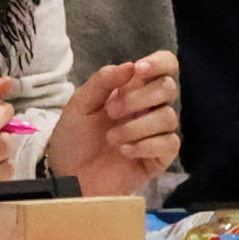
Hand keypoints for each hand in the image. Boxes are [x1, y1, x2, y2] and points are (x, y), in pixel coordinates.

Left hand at [48, 50, 182, 195]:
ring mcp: (156, 133)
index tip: (140, 70)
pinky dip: (146, 145)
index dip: (159, 62)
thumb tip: (131, 66)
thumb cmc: (74, 139)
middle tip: (111, 111)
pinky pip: (170, 144)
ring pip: (169, 117)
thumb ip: (103, 81)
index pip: (164, 66)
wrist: (68, 176)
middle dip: (139, 97)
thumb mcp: (80, 104)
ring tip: (111, 139)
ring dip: (136, 126)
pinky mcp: (159, 158)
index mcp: (132, 90)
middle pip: (169, 88)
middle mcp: (149, 108)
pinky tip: (125, 151)